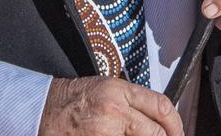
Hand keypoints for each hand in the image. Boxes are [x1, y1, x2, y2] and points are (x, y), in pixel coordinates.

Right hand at [39, 76, 183, 135]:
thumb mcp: (107, 89)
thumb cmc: (73, 100)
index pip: (160, 106)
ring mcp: (106, 133)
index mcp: (119, 90)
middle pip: (155, 133)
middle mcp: (115, 111)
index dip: (175, 124)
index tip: (177, 133)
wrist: (43, 111)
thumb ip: (132, 103)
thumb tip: (158, 122)